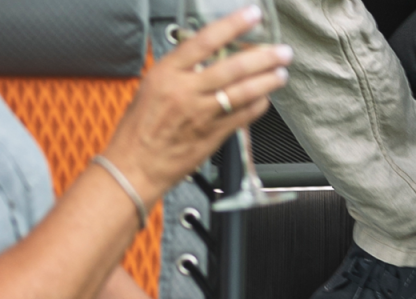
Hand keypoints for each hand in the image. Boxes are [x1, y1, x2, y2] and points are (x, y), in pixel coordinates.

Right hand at [104, 7, 292, 199]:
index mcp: (167, 73)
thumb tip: (207, 56)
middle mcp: (186, 91)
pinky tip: (264, 99)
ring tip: (280, 74)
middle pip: (233, 67)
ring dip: (267, 81)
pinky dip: (258, 106)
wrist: (134, 165)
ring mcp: (201, 114)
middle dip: (263, 57)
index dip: (233, 25)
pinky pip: (243, 116)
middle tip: (281, 52)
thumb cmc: (139, 129)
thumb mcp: (152, 87)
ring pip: (243, 92)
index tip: (251, 16)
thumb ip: (180, 71)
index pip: (205, 40)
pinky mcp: (213, 135)